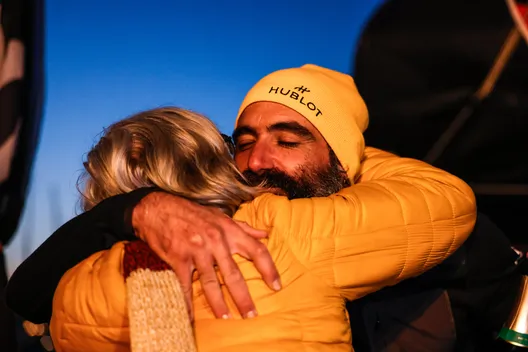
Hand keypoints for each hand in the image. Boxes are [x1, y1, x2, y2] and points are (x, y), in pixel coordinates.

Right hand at [132, 192, 280, 320]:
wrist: (159, 209)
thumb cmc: (192, 213)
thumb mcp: (220, 216)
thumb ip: (244, 227)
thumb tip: (265, 234)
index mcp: (229, 230)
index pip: (257, 250)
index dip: (269, 269)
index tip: (276, 285)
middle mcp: (216, 240)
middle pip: (234, 274)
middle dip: (243, 297)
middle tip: (251, 315)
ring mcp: (197, 250)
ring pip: (211, 282)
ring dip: (218, 303)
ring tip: (226, 317)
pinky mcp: (179, 258)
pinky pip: (185, 285)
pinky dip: (187, 302)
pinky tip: (189, 317)